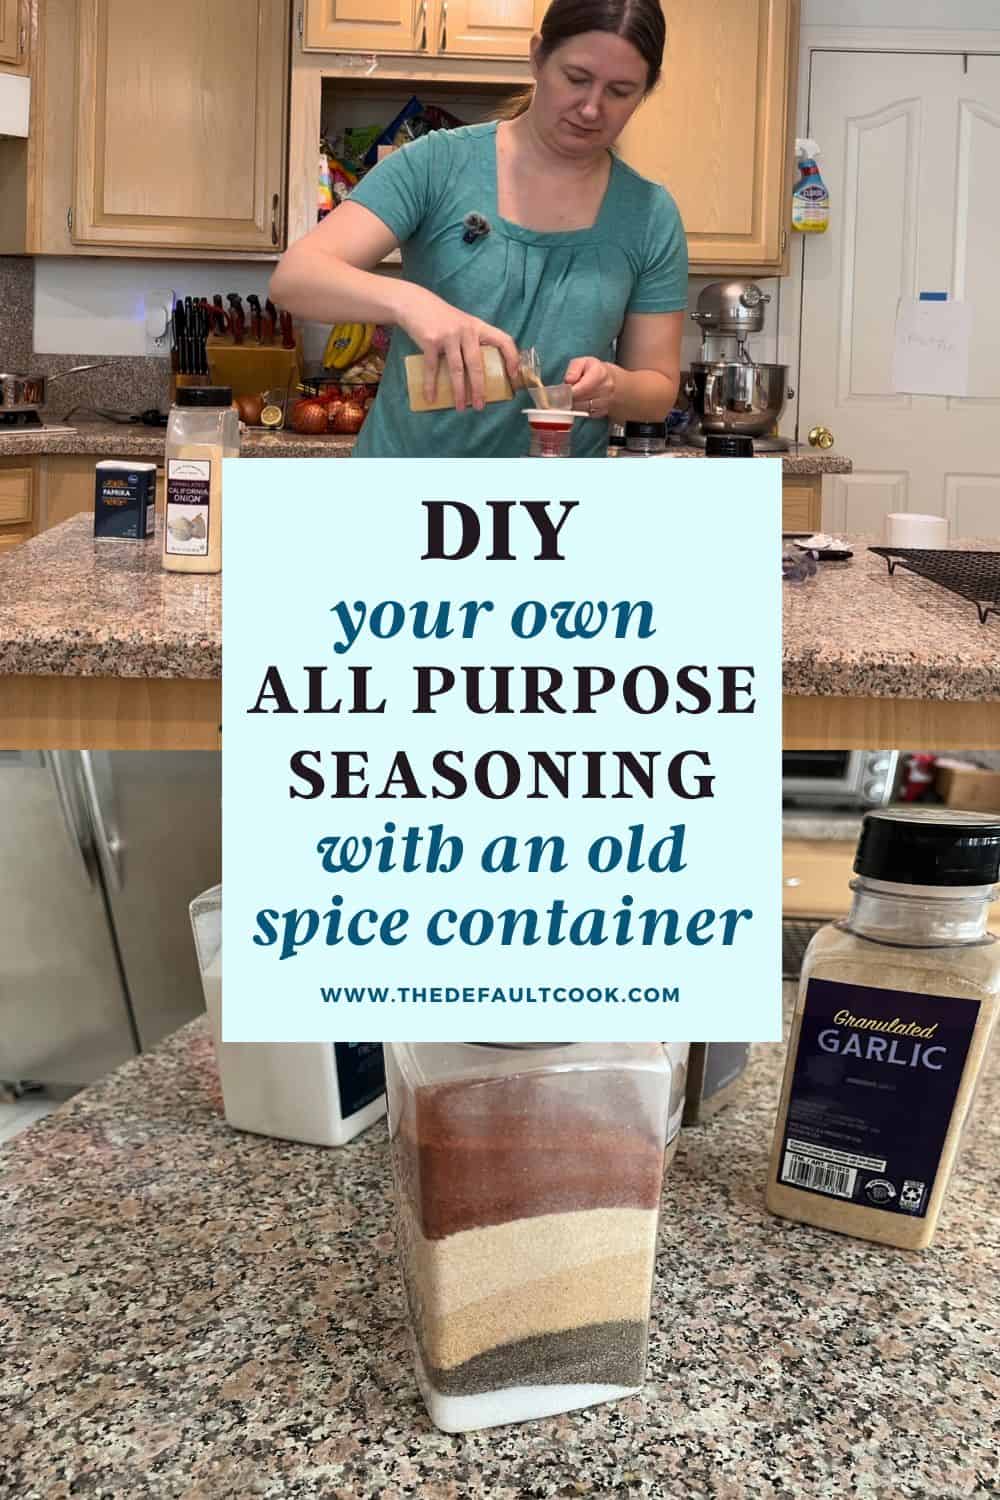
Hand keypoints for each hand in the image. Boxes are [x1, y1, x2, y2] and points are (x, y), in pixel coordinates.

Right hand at [396, 285, 519, 410]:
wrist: (414, 302)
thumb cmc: (440, 317)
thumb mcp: (461, 323)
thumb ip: (471, 340)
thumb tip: (477, 372)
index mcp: (477, 326)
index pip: (503, 340)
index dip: (511, 357)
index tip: (513, 375)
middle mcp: (466, 330)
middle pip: (477, 364)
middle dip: (479, 388)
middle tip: (480, 405)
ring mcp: (448, 335)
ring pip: (457, 369)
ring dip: (459, 391)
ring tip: (460, 408)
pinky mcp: (430, 340)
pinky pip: (432, 368)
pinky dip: (431, 385)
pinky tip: (431, 397)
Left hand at [564, 357, 615, 418]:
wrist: (611, 381)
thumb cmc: (593, 370)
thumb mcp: (583, 362)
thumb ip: (573, 369)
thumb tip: (568, 381)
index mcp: (600, 373)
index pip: (582, 388)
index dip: (569, 392)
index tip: (561, 392)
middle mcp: (606, 388)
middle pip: (581, 399)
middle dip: (569, 398)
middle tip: (563, 395)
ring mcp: (606, 401)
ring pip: (583, 408)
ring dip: (574, 405)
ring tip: (571, 398)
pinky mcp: (604, 411)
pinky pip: (587, 414)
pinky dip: (580, 410)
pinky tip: (579, 403)